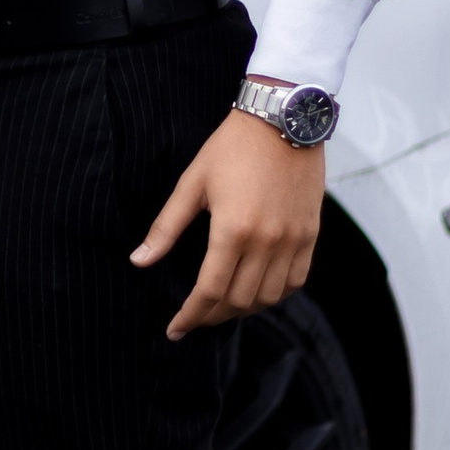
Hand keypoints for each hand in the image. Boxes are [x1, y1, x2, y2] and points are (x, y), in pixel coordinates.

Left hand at [131, 104, 322, 341]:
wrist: (282, 120)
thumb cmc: (232, 148)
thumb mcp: (192, 183)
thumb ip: (166, 228)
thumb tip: (139, 261)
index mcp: (233, 229)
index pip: (209, 291)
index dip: (190, 316)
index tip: (175, 329)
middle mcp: (267, 241)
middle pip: (238, 301)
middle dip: (212, 316)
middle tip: (195, 316)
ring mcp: (293, 240)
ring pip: (269, 297)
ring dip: (243, 309)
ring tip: (222, 306)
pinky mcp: (310, 234)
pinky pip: (296, 280)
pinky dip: (275, 294)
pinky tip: (257, 291)